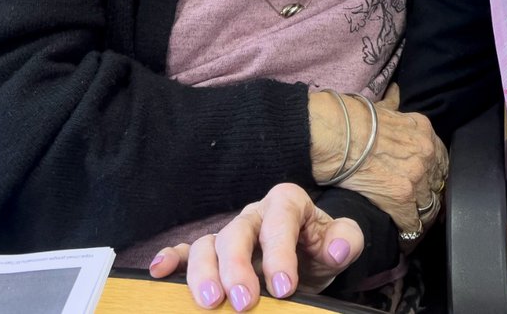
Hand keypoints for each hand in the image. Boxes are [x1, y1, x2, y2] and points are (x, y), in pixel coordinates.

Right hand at [147, 183, 362, 310]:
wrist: (309, 254)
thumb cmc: (322, 246)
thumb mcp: (343, 241)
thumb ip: (346, 240)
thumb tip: (335, 249)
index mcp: (287, 203)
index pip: (280, 222)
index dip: (279, 253)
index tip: (284, 288)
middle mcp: (254, 214)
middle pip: (237, 233)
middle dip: (238, 268)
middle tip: (245, 303)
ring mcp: (230, 232)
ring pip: (208, 243)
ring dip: (204, 272)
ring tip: (209, 302)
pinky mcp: (214, 252)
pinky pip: (186, 250)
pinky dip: (171, 259)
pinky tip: (159, 272)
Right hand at [310, 84, 447, 235]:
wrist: (332, 132)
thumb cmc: (349, 118)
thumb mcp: (381, 107)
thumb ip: (394, 106)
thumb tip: (395, 94)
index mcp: (424, 130)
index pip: (441, 162)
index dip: (433, 177)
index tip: (425, 187)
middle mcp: (426, 152)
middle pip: (438, 186)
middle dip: (428, 198)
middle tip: (417, 210)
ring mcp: (416, 175)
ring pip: (428, 208)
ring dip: (418, 218)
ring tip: (409, 228)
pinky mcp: (401, 198)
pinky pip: (412, 225)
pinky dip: (407, 235)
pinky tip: (401, 240)